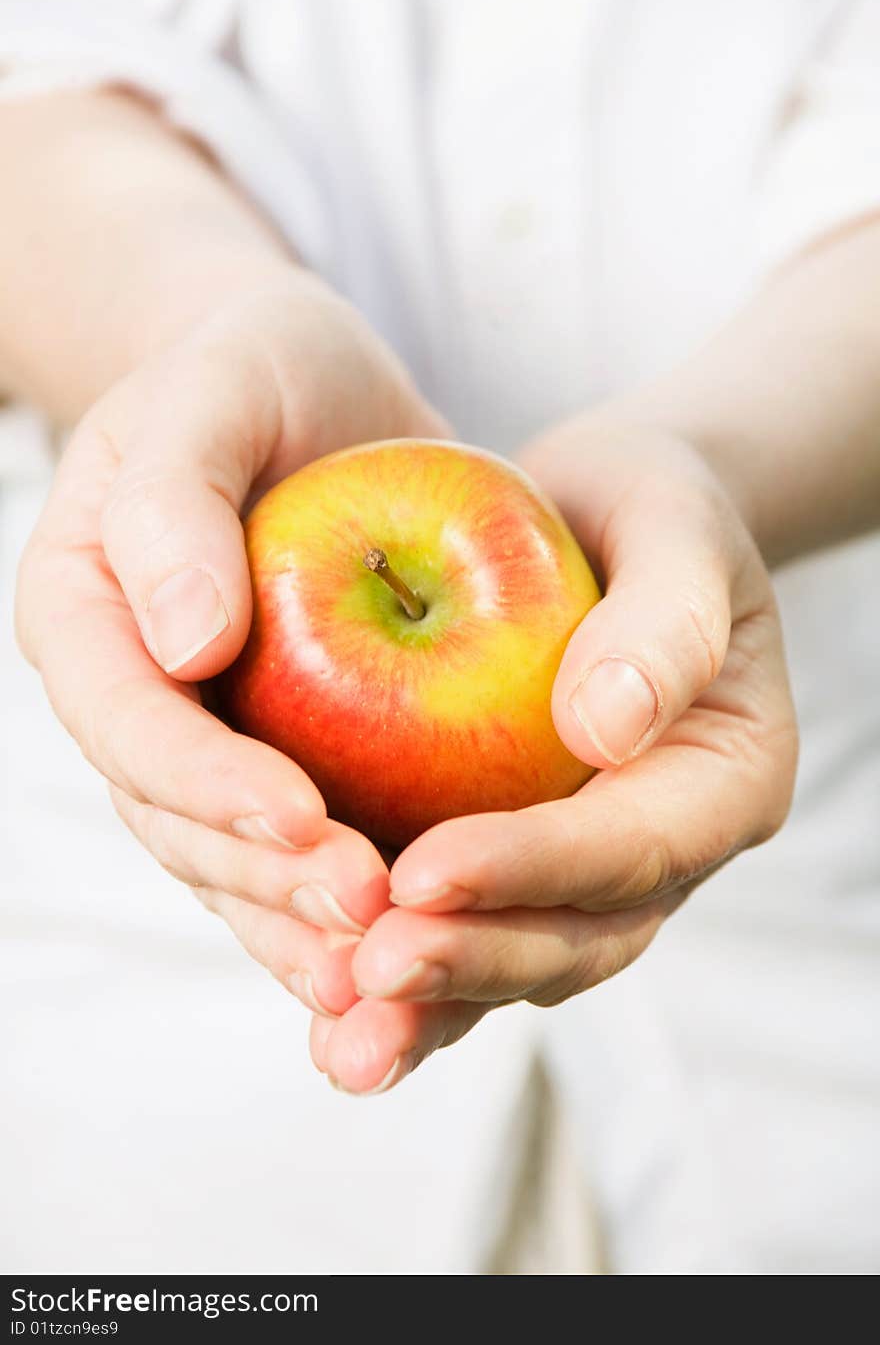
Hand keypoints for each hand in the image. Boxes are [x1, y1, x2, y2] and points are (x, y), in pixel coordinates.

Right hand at [15, 269, 447, 1001]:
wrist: (308, 390)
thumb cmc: (251, 368)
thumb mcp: (211, 390)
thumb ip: (173, 498)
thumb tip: (180, 641)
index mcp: (85, 614)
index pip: (124, 719)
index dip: (202, 780)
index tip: (301, 817)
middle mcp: (133, 695)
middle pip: (177, 817)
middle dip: (266, 877)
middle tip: (369, 913)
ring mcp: (201, 738)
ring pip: (233, 861)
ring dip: (303, 924)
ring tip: (389, 973)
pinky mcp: (278, 757)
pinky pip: (298, 850)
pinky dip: (343, 908)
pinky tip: (409, 960)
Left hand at [301, 421, 798, 1093]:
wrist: (601, 518)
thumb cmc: (648, 506)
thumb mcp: (675, 525)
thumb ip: (663, 622)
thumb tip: (606, 726)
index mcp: (721, 779)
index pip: (633, 846)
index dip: (532, 868)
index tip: (426, 872)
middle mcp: (660, 845)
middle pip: (577, 936)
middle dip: (472, 961)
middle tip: (369, 974)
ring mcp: (585, 866)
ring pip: (517, 959)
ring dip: (431, 1004)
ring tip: (341, 1040)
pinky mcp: (515, 862)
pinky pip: (464, 932)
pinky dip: (405, 983)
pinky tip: (326, 1015)